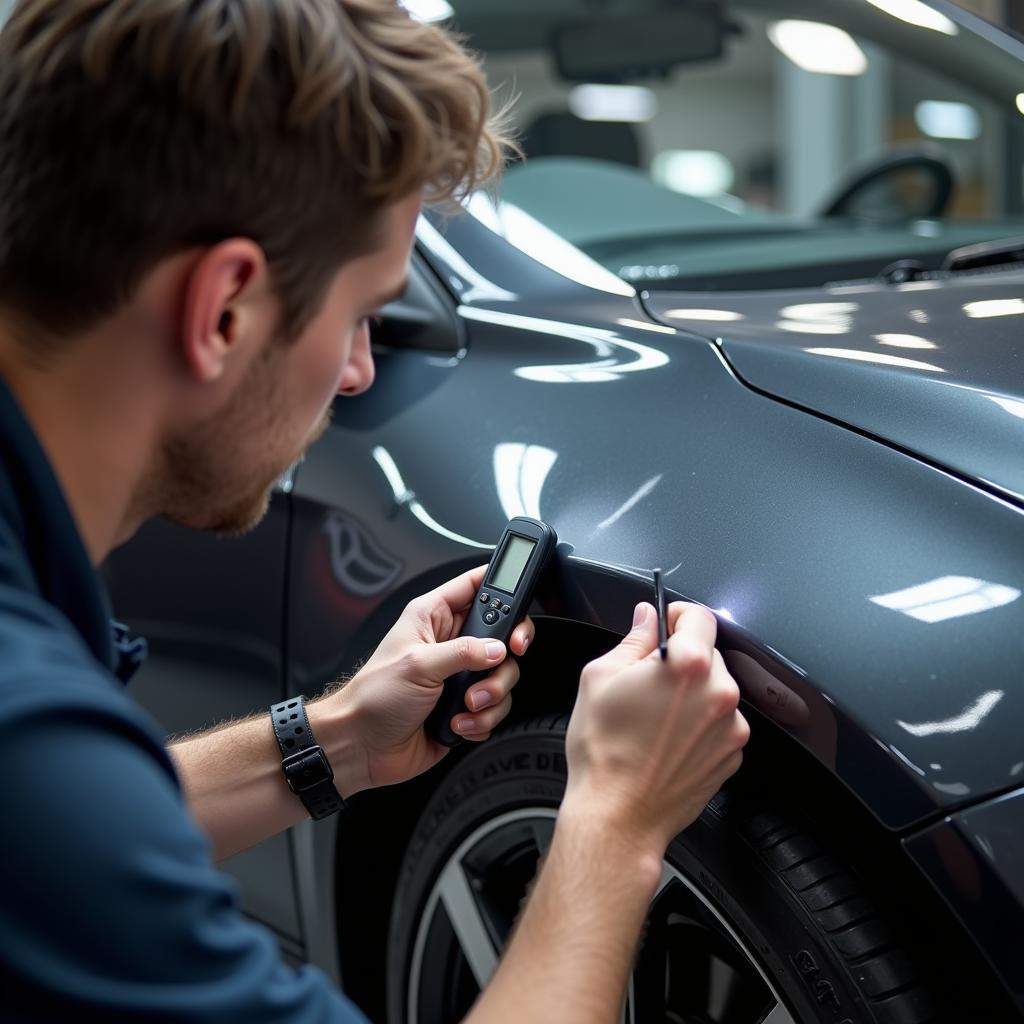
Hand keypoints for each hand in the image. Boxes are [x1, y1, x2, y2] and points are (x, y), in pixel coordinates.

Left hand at [320, 566, 533, 790]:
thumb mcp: (418, 664)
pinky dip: (482, 720)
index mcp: (433, 617)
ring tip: (466, 705)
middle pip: (503, 635)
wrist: (362, 747)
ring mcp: (460, 677)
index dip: (502, 588)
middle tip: (498, 663)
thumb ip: (463, 652)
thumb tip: (497, 648)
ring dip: (491, 695)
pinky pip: (496, 708)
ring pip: (504, 676)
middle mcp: (450, 643)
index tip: (517, 612)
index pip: (476, 585)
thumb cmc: (373, 698)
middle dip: (504, 657)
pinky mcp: (466, 707)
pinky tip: (457, 723)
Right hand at [563, 601, 748, 854]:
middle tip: (648, 681)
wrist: (618, 815)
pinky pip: (719, 723)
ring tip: (655, 718)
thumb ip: (632, 640)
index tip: (665, 624)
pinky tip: (668, 740)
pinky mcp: (733, 754)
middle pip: (708, 654)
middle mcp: (719, 692)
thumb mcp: (600, 678)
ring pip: (714, 690)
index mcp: (688, 665)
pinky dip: (699, 725)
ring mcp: (731, 727)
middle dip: (681, 660)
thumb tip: (647, 618)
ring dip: (692, 694)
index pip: (699, 616)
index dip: (677, 615)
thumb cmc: (604, 752)